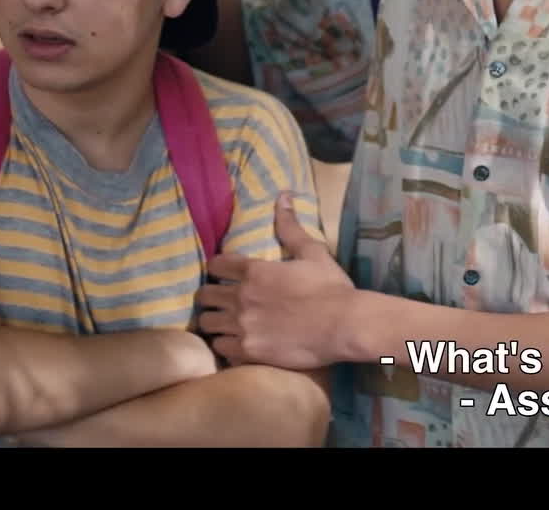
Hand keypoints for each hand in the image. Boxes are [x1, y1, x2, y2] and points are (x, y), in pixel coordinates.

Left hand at [195, 193, 357, 369]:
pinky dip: (225, 345)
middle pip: (204, 296)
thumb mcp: (313, 252)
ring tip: (225, 324)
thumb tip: (282, 196)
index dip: (217, 268)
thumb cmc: (330, 287)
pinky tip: (237, 343)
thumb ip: (291, 227)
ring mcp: (242, 326)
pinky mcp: (248, 351)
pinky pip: (219, 348)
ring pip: (207, 323)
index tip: (224, 274)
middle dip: (210, 296)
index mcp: (254, 271)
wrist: (345, 325)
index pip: (215, 265)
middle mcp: (241, 297)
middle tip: (222, 301)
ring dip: (214, 322)